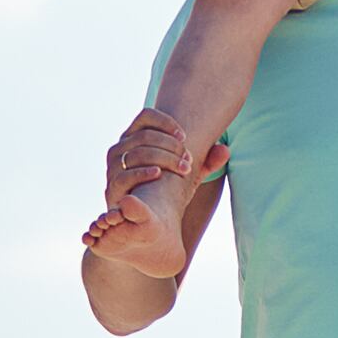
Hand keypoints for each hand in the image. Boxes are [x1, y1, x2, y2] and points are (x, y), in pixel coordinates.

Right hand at [100, 108, 220, 208]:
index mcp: (134, 137)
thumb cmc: (165, 190)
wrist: (143, 221)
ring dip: (164, 158)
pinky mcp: (111, 188)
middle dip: (171, 145)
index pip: (146, 116)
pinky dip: (143, 172)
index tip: (185, 137)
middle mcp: (120, 148)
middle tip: (189, 159)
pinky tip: (159, 174)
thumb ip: (206, 163)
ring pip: (136, 152)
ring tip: (184, 168)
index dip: (166, 122)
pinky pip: (124, 174)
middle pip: (145, 135)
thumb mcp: (187, 175)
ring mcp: (113, 168)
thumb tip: (226, 150)